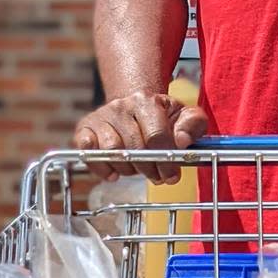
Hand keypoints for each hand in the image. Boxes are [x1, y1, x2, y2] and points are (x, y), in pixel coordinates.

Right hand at [72, 90, 208, 185]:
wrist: (134, 107)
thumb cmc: (162, 117)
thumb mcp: (184, 116)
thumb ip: (193, 125)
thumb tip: (183, 141)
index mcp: (147, 101)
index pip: (156, 136)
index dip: (165, 162)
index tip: (172, 177)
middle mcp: (121, 106)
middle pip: (134, 148)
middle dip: (149, 169)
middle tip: (156, 176)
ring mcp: (101, 117)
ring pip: (111, 152)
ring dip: (127, 169)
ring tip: (137, 169)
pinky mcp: (84, 128)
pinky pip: (88, 153)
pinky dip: (101, 168)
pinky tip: (114, 172)